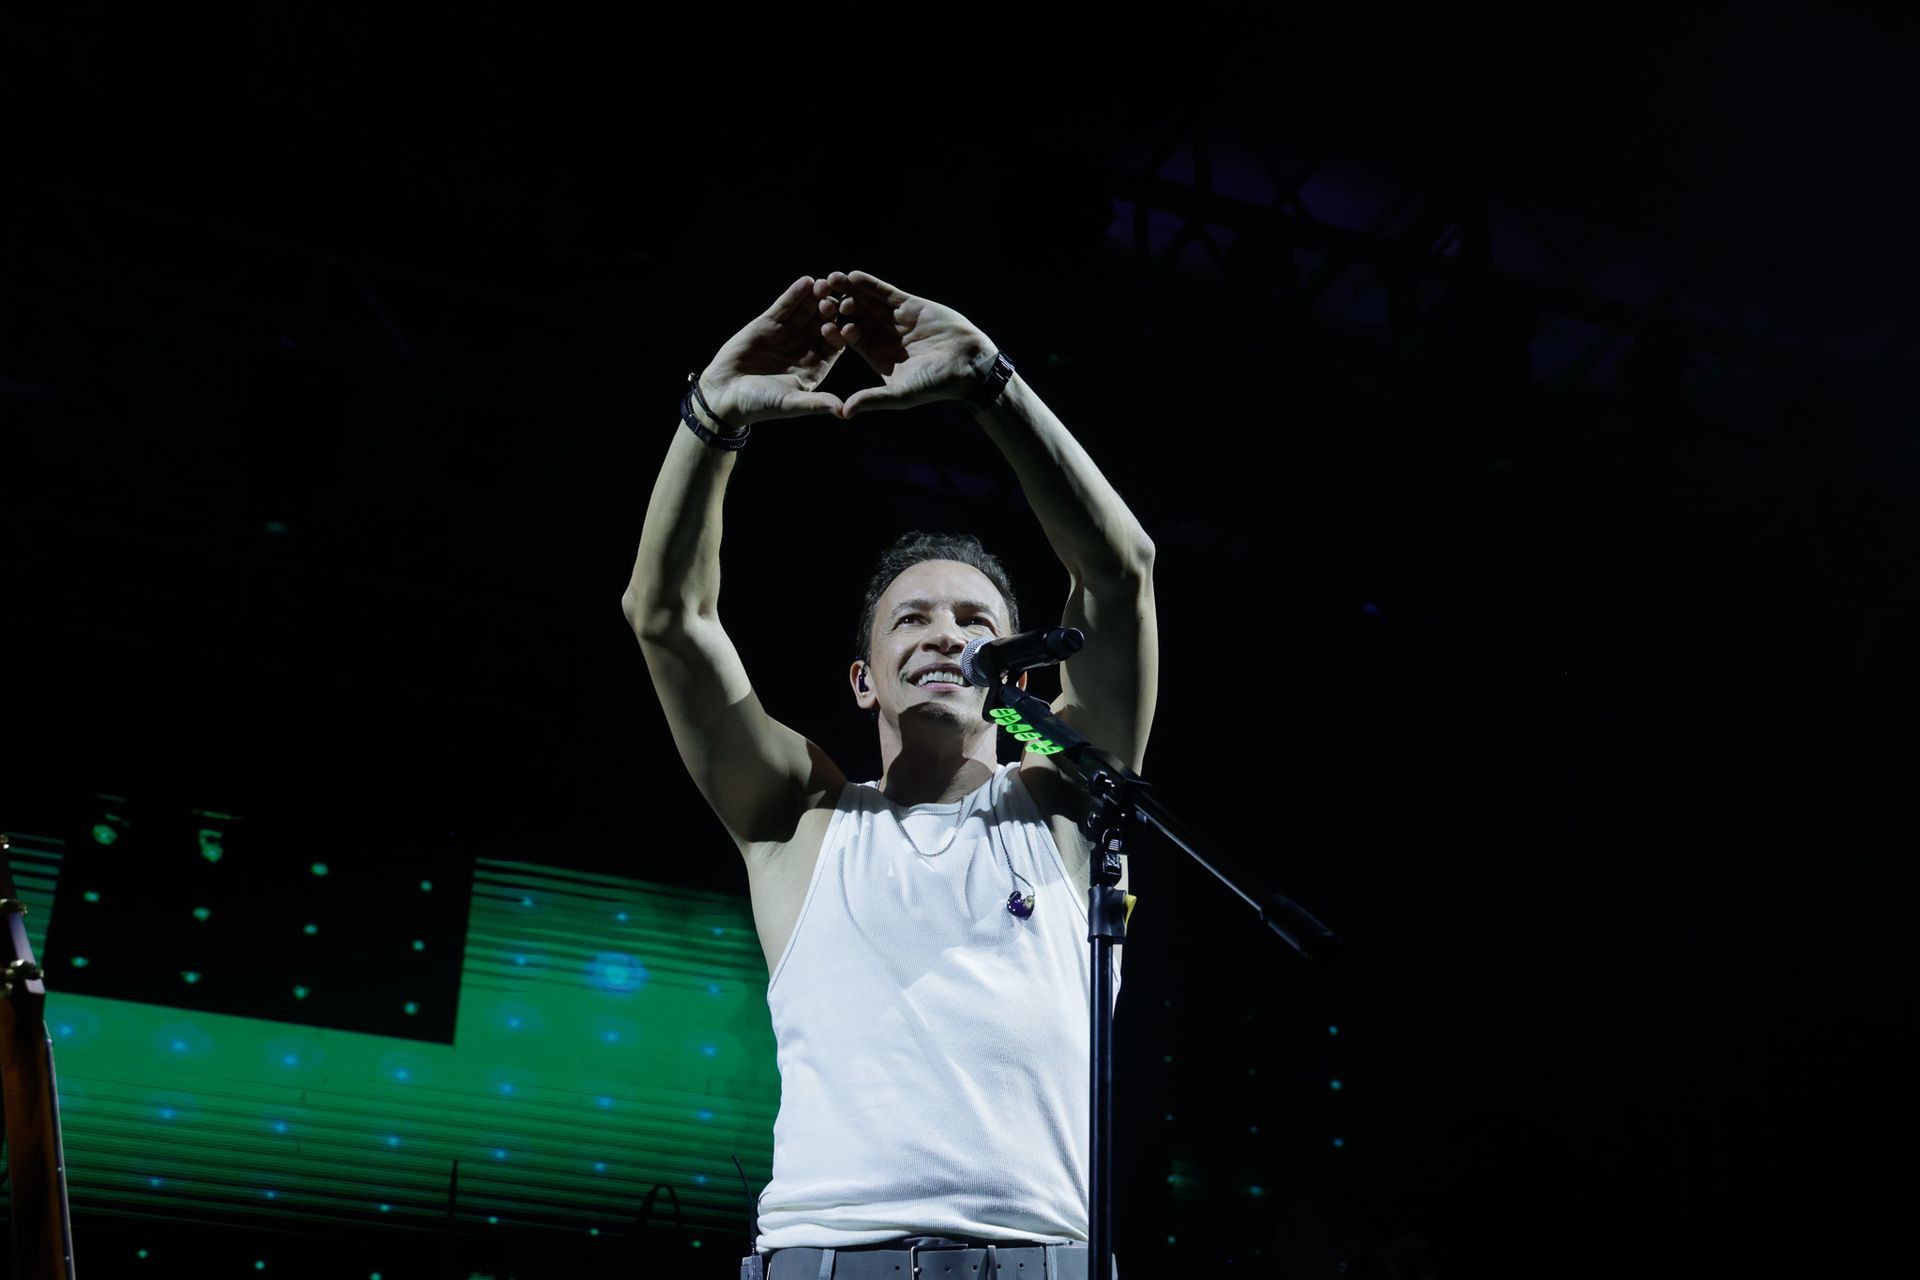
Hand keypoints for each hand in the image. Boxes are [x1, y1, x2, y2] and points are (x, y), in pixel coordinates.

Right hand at [698, 276, 849, 425]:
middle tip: (840, 299)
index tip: (850, 325)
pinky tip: (805, 282)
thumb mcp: (790, 403)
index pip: (836, 344)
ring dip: (816, 297)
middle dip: (832, 311)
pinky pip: (785, 305)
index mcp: (817, 365)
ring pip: (807, 310)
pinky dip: (795, 294)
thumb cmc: (759, 404)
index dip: (843, 334)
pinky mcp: (769, 322)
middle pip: (825, 323)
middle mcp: (806, 346)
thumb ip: (815, 404)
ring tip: (824, 284)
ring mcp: (788, 332)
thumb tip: (843, 412)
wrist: (724, 394)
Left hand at [823, 271, 995, 417]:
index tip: (822, 325)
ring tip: (832, 279)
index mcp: (875, 355)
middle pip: (852, 317)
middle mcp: (881, 335)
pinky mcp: (906, 304)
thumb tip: (844, 413)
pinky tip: (853, 276)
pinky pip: (883, 292)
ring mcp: (893, 318)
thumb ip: (872, 399)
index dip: (835, 332)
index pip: (849, 340)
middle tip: (820, 298)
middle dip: (837, 308)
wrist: (967, 363)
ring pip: (865, 301)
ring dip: (848, 291)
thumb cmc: (936, 383)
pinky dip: (869, 284)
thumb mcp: (900, 394)